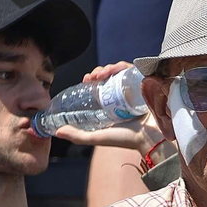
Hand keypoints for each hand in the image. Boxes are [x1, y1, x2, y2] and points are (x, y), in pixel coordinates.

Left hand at [51, 62, 165, 156]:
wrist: (149, 139)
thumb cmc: (126, 140)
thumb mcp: (97, 137)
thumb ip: (77, 136)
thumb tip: (56, 132)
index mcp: (114, 104)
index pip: (101, 85)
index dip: (92, 79)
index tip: (85, 80)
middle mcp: (124, 94)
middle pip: (109, 76)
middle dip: (98, 72)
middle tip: (91, 77)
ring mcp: (134, 89)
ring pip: (119, 71)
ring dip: (107, 68)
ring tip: (100, 74)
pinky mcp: (144, 84)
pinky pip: (132, 69)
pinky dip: (121, 67)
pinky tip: (112, 71)